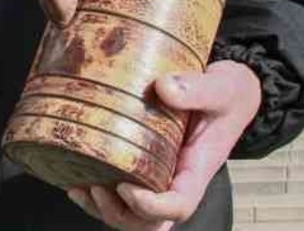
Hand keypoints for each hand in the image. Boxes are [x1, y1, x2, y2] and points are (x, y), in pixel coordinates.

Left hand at [66, 60, 260, 229]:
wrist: (229, 94)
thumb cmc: (227, 95)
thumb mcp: (221, 88)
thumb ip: (196, 89)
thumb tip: (163, 87)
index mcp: (197, 169)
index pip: (178, 206)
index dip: (151, 207)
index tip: (126, 187)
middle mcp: (177, 180)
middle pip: (150, 223)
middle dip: (120, 215)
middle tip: (95, 188)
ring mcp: (160, 177)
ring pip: (133, 216)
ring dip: (104, 210)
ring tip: (79, 188)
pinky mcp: (145, 166)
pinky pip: (122, 195)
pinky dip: (97, 196)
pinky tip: (75, 180)